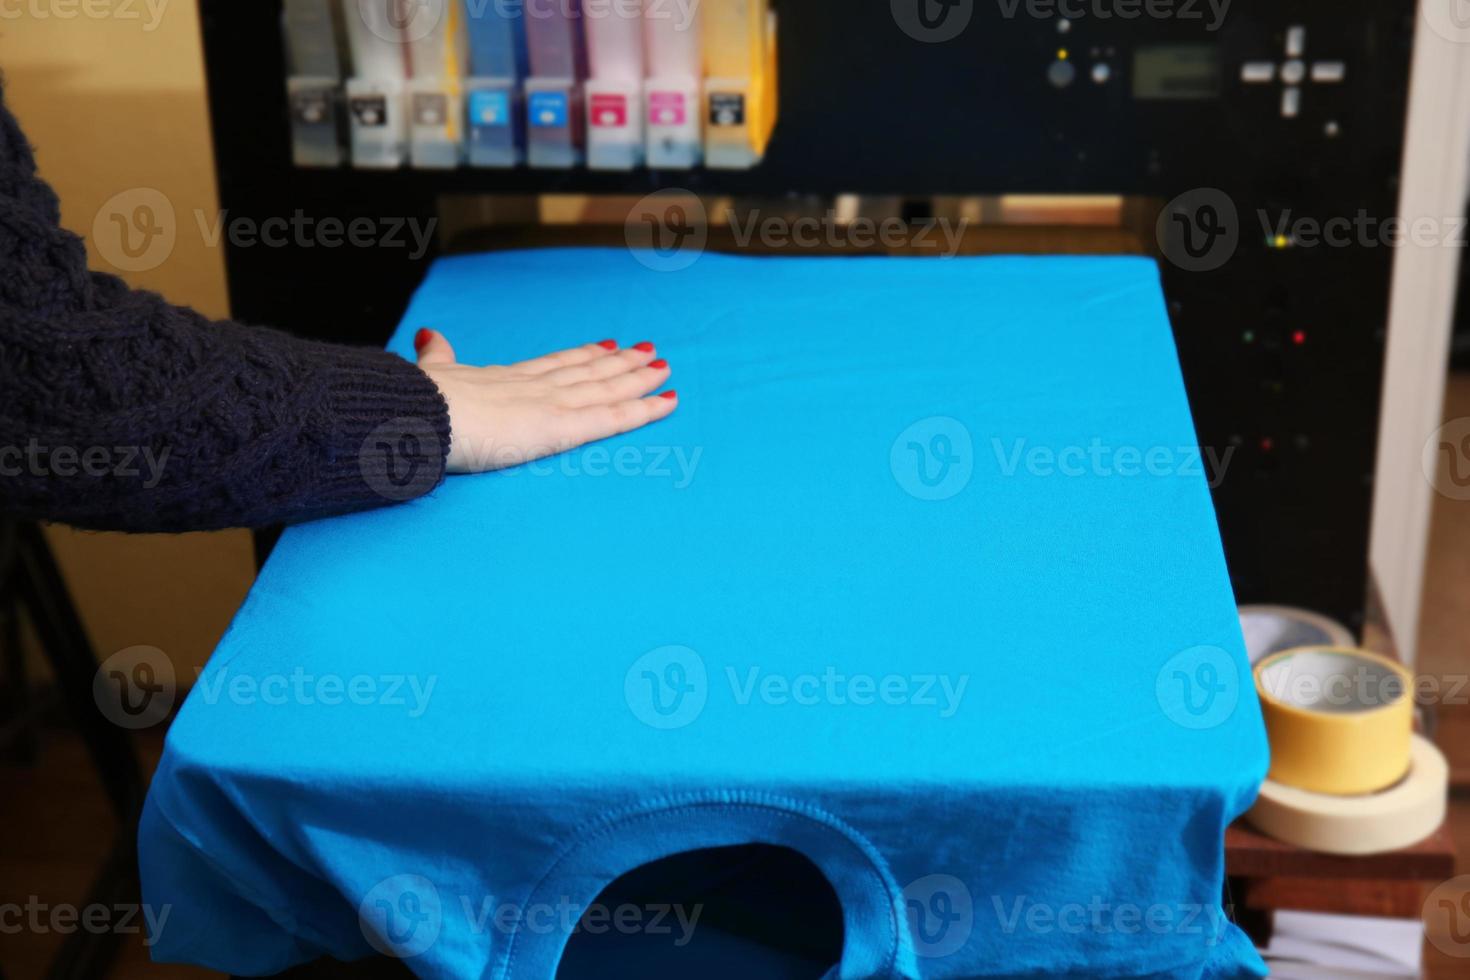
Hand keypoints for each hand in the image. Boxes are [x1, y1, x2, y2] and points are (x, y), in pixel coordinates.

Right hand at [413, 331, 677, 474]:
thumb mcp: (431, 374)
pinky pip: (614, 418)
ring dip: (638, 379)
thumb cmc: (421, 402)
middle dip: (620, 364)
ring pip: (607, 388)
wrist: (423, 414)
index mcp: (503, 378)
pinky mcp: (562, 427)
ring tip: (664, 368)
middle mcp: (535, 386)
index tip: (605, 345)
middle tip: (648, 352)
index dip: (582, 355)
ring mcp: (552, 403)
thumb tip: (428, 333)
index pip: (553, 364)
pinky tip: (668, 401)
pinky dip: (644, 410)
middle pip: (588, 372)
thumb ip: (437, 356)